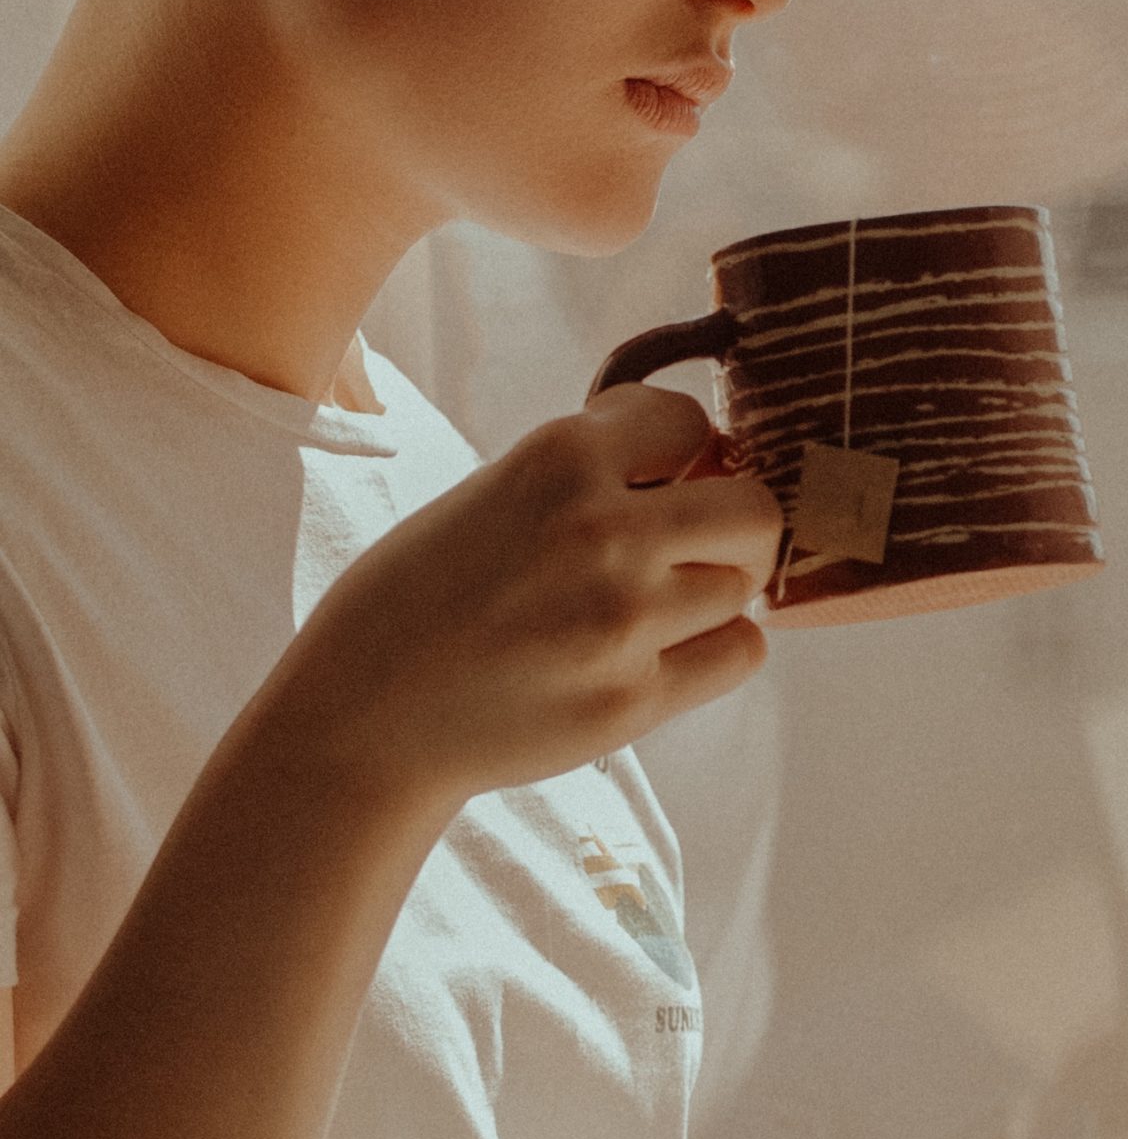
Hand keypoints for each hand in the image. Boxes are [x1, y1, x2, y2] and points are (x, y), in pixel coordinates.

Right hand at [258, 383, 781, 810]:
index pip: (687, 421)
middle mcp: (601, 532)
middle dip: (731, 525)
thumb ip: (589, 474)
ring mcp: (623, 620)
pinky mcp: (634, 699)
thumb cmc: (423, 598)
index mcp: (557, 459)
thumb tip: (705, 459)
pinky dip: (719, 648)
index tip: (661, 478)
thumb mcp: (492, 493)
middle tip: (691, 548)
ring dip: (715, 592)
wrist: (363, 717)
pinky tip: (669, 650)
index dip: (684, 450)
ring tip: (656, 606)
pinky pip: (740, 653)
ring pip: (745, 586)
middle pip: (753, 510)